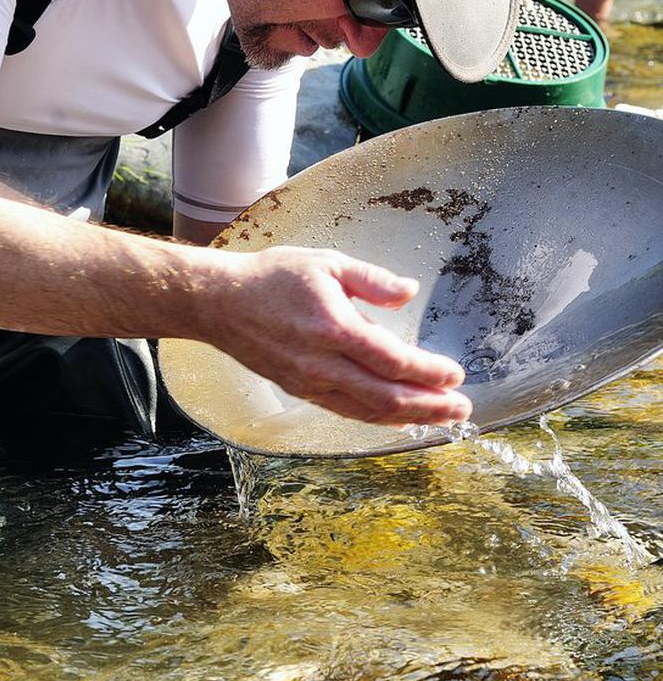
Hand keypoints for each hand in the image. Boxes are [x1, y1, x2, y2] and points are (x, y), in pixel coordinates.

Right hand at [203, 246, 471, 426]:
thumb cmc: (271, 277)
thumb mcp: (325, 262)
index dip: (428, 373)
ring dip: (410, 418)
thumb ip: (371, 280)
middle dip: (430, 406)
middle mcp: (323, 363)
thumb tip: (408, 294)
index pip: (392, 361)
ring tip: (442, 418)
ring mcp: (310, 382)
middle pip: (387, 397)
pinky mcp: (300, 390)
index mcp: (333, 327)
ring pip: (368, 412)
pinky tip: (398, 417)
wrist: (220, 302)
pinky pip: (347, 411)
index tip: (455, 374)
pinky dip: (378, 418)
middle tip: (462, 408)